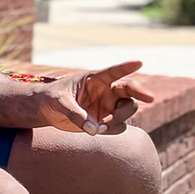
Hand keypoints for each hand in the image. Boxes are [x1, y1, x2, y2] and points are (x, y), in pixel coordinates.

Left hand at [39, 61, 153, 135]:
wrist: (47, 111)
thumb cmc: (52, 98)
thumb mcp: (60, 102)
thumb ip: (75, 114)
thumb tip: (94, 129)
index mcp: (95, 79)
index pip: (115, 72)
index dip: (127, 67)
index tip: (139, 62)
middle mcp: (107, 91)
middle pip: (131, 91)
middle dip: (140, 94)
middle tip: (147, 99)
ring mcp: (109, 107)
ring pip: (128, 110)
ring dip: (118, 119)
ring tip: (99, 126)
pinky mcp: (106, 122)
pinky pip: (119, 127)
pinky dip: (111, 130)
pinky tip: (97, 130)